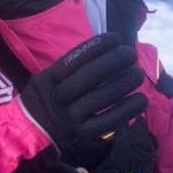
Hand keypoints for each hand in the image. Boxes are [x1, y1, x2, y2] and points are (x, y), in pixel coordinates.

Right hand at [19, 33, 147, 154]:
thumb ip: (70, 67)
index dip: (96, 46)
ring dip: (122, 83)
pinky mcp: (81, 134)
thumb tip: (107, 50)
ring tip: (137, 73)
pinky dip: (126, 110)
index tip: (116, 38)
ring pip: (99, 98)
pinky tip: (141, 99)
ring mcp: (69, 117)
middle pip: (88, 76)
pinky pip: (107, 122)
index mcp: (47, 79)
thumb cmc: (48, 97)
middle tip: (130, 53)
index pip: (73, 59)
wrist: (32, 130)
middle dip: (113, 62)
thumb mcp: (47, 78)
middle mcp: (57, 97)